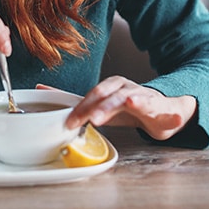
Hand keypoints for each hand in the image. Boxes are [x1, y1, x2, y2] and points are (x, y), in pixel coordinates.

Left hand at [55, 76, 197, 140]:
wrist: (163, 109)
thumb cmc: (129, 108)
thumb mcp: (102, 105)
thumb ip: (76, 101)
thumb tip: (42, 91)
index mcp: (111, 87)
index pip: (93, 95)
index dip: (81, 106)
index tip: (68, 121)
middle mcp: (126, 88)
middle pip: (110, 95)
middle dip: (100, 107)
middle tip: (90, 119)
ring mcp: (145, 96)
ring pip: (135, 98)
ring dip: (129, 102)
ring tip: (126, 104)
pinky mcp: (162, 107)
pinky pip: (163, 107)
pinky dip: (166, 111)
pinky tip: (167, 113)